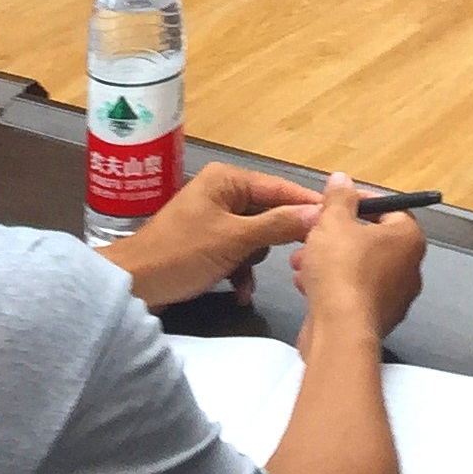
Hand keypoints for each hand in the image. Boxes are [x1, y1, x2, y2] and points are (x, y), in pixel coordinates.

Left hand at [103, 160, 322, 306]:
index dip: (309, 205)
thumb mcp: (234, 240)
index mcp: (228, 180)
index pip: (281, 188)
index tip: (341, 218)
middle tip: (298, 262)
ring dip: (253, 263)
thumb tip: (319, 214)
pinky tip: (238, 293)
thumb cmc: (181, 254)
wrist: (131, 286)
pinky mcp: (206, 243)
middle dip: (275, 242)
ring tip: (246, 282)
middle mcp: (223, 192)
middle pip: (269, 213)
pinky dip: (239, 272)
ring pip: (255, 237)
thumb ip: (277, 225)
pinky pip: (237, 252)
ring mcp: (213, 218)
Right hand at [289, 174, 425, 339]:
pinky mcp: (375, 320)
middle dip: (336, 235)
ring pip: (358, 268)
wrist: (339, 331)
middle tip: (313, 233)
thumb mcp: (333, 221)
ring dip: (328, 260)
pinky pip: (353, 293)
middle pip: (370, 240)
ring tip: (301, 260)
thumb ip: (338, 198)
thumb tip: (342, 180)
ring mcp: (394, 298)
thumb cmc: (342, 270)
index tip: (335, 203)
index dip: (359, 202)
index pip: (389, 209)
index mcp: (408, 239)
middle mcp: (409, 268)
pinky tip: (306, 284)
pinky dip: (332, 286)